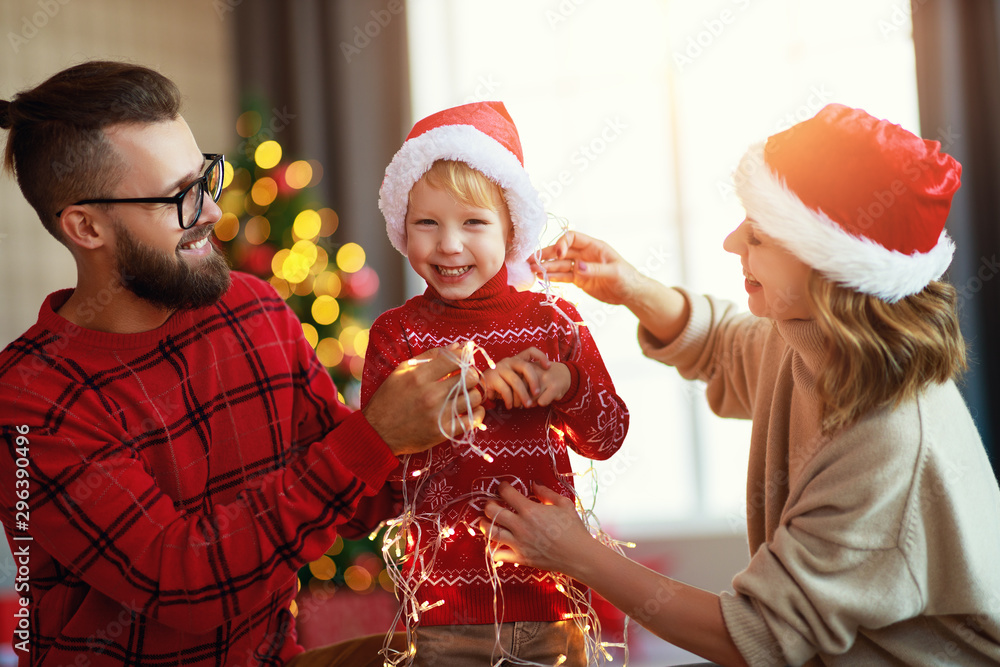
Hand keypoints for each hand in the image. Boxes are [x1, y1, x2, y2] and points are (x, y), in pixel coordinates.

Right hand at [363, 345, 484, 455]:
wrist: (378, 433)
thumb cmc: (388, 399)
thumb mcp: (401, 371)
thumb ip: (428, 357)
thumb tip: (456, 346)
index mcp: (420, 376)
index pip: (455, 359)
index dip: (464, 357)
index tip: (464, 361)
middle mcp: (431, 394)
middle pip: (470, 377)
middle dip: (471, 375)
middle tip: (467, 378)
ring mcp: (439, 414)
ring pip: (475, 397)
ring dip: (474, 394)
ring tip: (467, 394)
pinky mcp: (444, 431)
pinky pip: (473, 419)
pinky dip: (477, 413)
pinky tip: (471, 409)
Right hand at [479, 348, 570, 408]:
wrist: (479, 388)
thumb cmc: (500, 385)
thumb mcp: (514, 380)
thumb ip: (524, 381)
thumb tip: (539, 393)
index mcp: (515, 360)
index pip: (530, 351)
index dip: (541, 357)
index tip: (549, 367)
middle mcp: (508, 361)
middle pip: (526, 367)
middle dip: (534, 381)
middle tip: (537, 393)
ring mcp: (499, 369)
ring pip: (516, 381)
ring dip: (523, 396)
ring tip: (527, 405)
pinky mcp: (492, 378)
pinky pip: (505, 390)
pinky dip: (510, 400)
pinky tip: (511, 406)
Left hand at [481, 482, 593, 577]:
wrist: (579, 555)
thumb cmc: (573, 528)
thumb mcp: (563, 504)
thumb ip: (545, 492)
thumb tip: (533, 483)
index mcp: (530, 510)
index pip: (506, 493)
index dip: (502, 487)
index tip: (503, 487)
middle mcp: (520, 526)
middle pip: (492, 511)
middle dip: (488, 505)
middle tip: (492, 504)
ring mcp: (518, 543)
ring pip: (490, 532)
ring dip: (484, 525)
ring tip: (486, 521)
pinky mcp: (520, 558)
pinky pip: (497, 554)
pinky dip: (493, 549)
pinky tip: (496, 544)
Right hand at [533, 231, 688, 344]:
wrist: (631, 294)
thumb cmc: (628, 278)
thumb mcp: (614, 272)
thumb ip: (596, 269)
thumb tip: (577, 267)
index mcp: (594, 246)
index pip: (572, 238)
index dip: (562, 243)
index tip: (558, 254)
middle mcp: (585, 254)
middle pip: (561, 250)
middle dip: (547, 254)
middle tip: (532, 260)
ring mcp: (580, 267)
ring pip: (560, 264)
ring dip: (546, 267)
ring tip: (532, 270)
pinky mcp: (579, 280)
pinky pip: (563, 277)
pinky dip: (553, 277)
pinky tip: (542, 278)